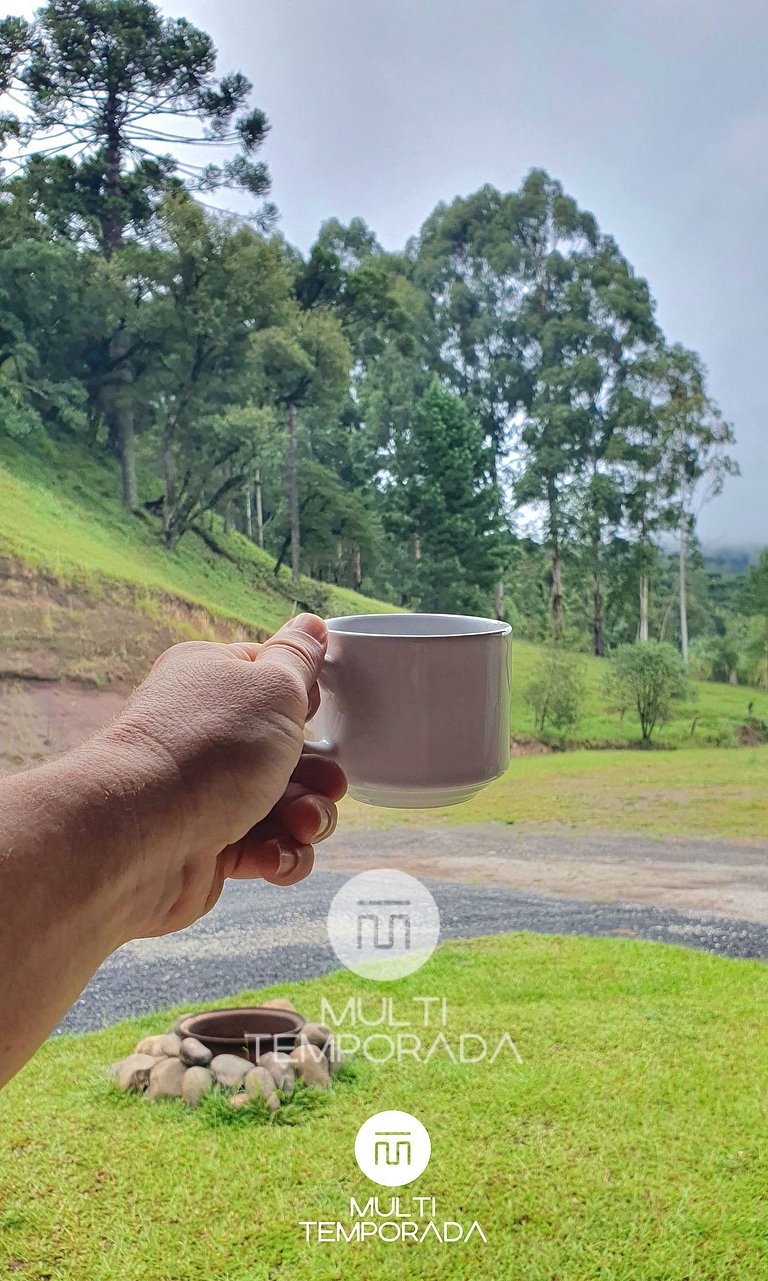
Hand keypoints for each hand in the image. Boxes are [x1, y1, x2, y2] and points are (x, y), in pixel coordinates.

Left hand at [97, 613, 345, 938]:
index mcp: (213, 680)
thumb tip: (311, 623)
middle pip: (289, 751)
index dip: (304, 702)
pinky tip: (270, 857)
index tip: (316, 715)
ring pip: (285, 805)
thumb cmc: (209, 749)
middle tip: (324, 786)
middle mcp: (208, 733)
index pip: (273, 680)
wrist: (144, 838)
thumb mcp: (273, 686)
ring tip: (298, 826)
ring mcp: (208, 792)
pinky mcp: (210, 845)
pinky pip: (266, 848)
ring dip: (306, 819)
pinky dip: (279, 854)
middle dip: (318, 776)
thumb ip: (299, 658)